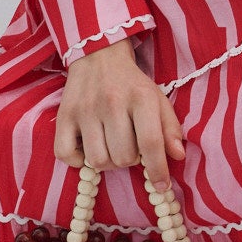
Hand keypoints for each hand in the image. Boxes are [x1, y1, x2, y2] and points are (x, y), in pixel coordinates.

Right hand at [54, 37, 185, 197]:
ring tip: (111, 147)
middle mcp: (112, 102)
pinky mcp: (63, 115)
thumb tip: (177, 156)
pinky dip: (78, 161)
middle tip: (129, 147)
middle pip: (123, 157)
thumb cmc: (132, 84)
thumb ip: (170, 127)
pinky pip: (66, 154)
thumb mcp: (157, 99)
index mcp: (141, 97)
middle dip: (130, 160)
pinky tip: (87, 149)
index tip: (162, 186)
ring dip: (108, 162)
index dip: (158, 170)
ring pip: (98, 160)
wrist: (98, 55)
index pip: (150, 143)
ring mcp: (85, 109)